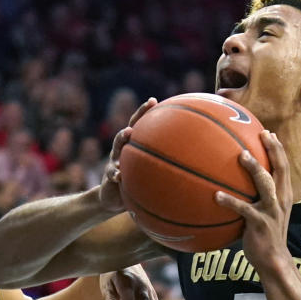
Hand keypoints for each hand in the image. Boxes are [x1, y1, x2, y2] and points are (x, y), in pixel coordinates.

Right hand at [99, 97, 156, 211]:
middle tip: (146, 106)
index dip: (144, 112)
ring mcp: (114, 161)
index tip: (153, 100)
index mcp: (133, 147)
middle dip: (137, 116)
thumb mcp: (149, 174)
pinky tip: (118, 175)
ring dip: (121, 138)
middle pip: (127, 130)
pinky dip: (115, 173)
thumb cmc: (137, 184)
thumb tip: (191, 161)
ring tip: (127, 133)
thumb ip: (163, 167)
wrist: (113, 198)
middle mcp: (123, 150)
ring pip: (116, 148)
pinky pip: (111, 174)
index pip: (139, 125)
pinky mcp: (109, 176)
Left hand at [214, 131, 292, 273]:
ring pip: (265, 184)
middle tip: (263, 133)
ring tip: (241, 155)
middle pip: (280, 169)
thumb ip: (257, 196)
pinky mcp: (259, 224)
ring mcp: (272, 211)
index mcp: (283, 195)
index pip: (284, 167)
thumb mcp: (266, 212)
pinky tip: (216, 195)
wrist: (273, 260)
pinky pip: (244, 209)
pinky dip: (230, 201)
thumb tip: (237, 182)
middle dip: (273, 150)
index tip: (269, 133)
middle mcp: (281, 200)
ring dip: (254, 169)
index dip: (278, 149)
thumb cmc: (265, 234)